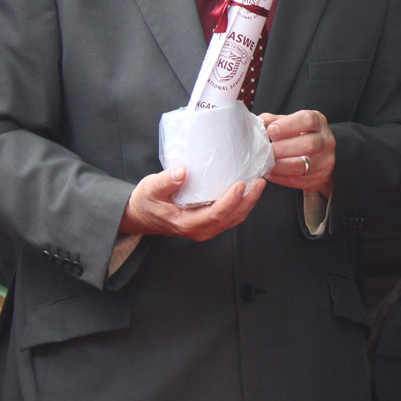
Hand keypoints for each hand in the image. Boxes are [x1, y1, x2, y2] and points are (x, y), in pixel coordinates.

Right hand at [121, 166, 264, 240]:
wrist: (141, 216)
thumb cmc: (146, 202)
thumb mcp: (150, 189)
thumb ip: (165, 181)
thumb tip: (182, 171)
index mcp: (187, 223)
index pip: (215, 214)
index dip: (231, 200)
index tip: (241, 184)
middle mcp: (200, 229)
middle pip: (231, 218)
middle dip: (248, 201)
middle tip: (259, 182)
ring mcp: (206, 228)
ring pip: (233, 219)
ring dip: (248, 203)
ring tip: (259, 184)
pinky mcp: (209, 222)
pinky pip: (230, 216)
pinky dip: (241, 204)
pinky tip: (247, 190)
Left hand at [258, 109, 334, 197]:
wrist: (317, 156)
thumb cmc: (298, 135)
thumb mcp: (289, 123)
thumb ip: (272, 121)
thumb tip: (255, 123)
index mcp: (318, 122)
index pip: (308, 120)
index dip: (289, 125)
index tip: (271, 130)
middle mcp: (326, 141)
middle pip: (308, 145)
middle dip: (282, 149)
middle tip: (264, 151)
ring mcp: (325, 161)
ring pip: (302, 165)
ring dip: (279, 165)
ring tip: (264, 163)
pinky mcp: (320, 178)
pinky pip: (298, 181)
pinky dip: (280, 178)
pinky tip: (270, 173)